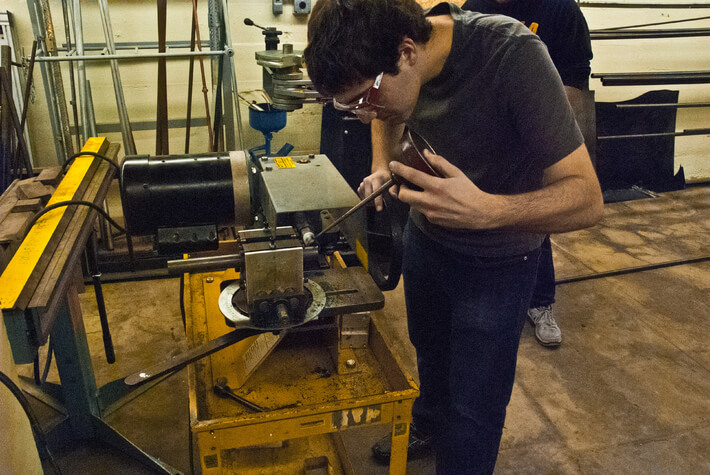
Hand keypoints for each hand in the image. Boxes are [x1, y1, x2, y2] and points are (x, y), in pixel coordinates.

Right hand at [357, 168, 398, 211]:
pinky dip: (367, 199)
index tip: (379, 210)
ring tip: (378, 198)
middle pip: (369, 196)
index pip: (376, 192)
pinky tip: (372, 197)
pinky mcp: (360, 187)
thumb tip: (394, 197)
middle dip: (374, 203)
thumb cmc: (388, 179)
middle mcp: (367, 180)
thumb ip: (393, 189)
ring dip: (371, 201)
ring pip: (365, 198)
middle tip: (380, 205)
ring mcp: (362, 184)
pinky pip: (362, 197)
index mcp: (376, 179)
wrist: (381, 173)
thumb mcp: (393, 182)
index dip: (377, 201)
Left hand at [389, 149, 503, 228]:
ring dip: (412, 198)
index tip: (392, 165)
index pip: (412, 176)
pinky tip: (433, 202)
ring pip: (411, 205)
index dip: (400, 170)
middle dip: (401, 189)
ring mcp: (431, 213)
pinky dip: (423, 205)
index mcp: (437, 186)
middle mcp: (431, 201)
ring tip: (421, 192)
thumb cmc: (469, 191)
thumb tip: (426, 154)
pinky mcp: (433, 221)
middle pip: (404, 196)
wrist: (479, 213)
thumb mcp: (456, 173)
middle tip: (406, 184)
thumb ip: (439, 163)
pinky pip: (421, 211)